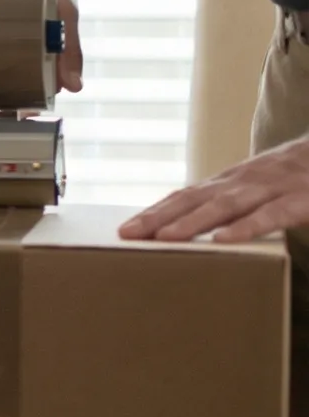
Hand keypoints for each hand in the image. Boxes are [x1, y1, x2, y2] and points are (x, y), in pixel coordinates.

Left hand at [120, 136, 308, 242]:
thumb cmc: (301, 175)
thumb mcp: (263, 186)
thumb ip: (234, 203)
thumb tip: (204, 228)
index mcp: (234, 181)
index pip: (186, 195)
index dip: (156, 211)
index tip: (125, 228)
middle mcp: (245, 181)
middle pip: (195, 199)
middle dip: (159, 217)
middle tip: (127, 235)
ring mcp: (272, 187)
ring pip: (226, 206)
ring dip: (193, 222)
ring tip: (164, 239)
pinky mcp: (301, 199)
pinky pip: (271, 214)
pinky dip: (247, 226)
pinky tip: (224, 240)